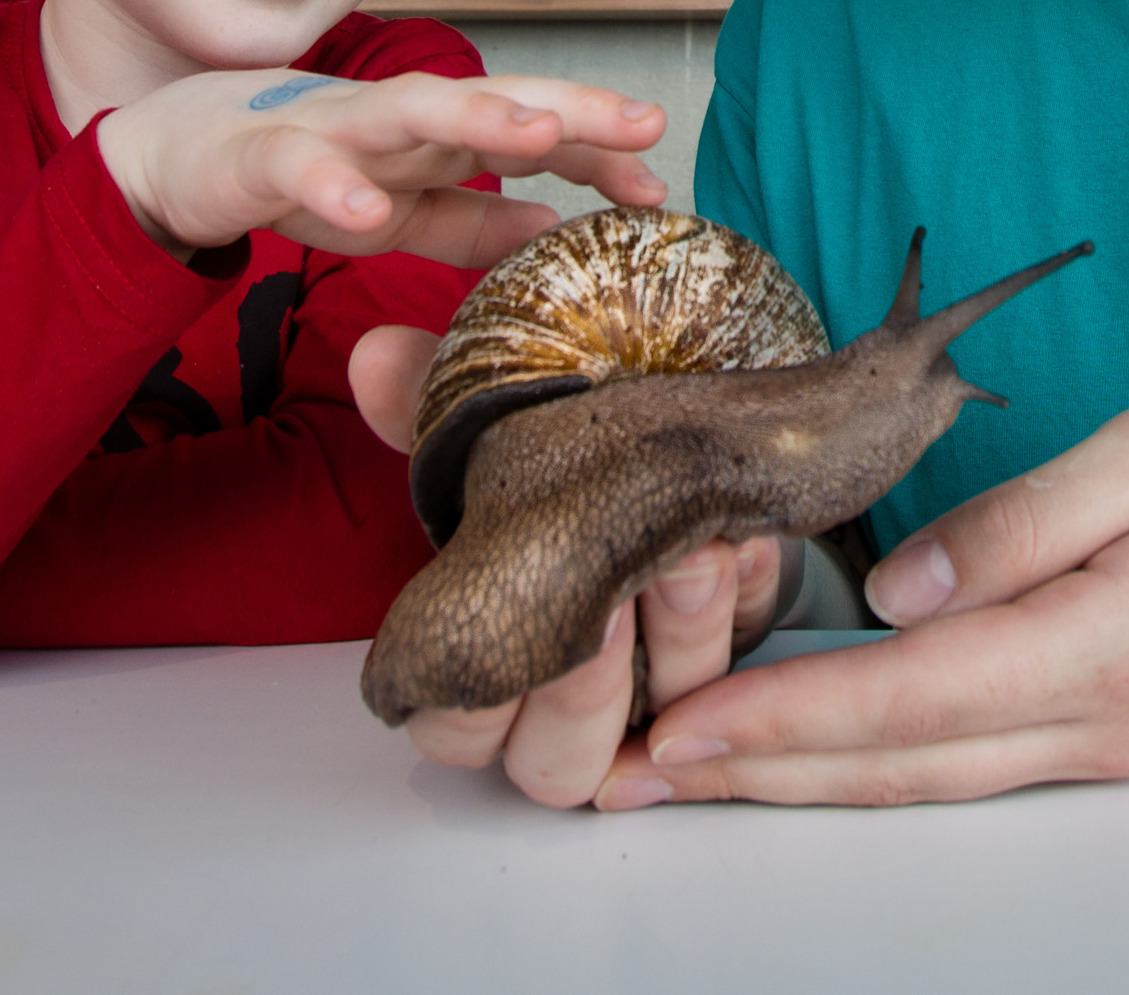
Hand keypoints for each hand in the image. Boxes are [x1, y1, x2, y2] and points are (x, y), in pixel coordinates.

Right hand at [102, 71, 665, 262]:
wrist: (177, 153)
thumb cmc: (304, 176)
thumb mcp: (404, 215)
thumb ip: (477, 226)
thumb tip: (559, 237)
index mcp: (435, 138)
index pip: (530, 130)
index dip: (596, 150)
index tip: (658, 185)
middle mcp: (396, 121)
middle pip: (493, 103)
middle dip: (569, 108)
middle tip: (642, 121)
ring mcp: (331, 130)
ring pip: (410, 114)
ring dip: (475, 119)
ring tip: (537, 135)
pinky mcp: (261, 157)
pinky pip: (300, 167)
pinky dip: (333, 187)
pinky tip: (367, 212)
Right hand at [348, 323, 789, 807]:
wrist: (690, 399)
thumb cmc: (572, 433)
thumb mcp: (495, 414)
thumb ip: (426, 399)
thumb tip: (376, 360)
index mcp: (498, 647)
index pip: (453, 733)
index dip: (468, 700)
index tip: (501, 609)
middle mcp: (577, 682)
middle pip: (557, 768)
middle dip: (583, 693)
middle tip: (609, 603)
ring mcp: (664, 669)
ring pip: (665, 727)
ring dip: (682, 639)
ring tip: (694, 549)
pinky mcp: (746, 638)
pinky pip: (752, 657)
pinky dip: (750, 597)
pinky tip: (744, 538)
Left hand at [608, 392, 1128, 806]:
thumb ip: (1025, 520)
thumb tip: (904, 592)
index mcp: (1104, 646)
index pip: (908, 698)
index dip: (783, 719)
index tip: (678, 728)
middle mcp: (1098, 724)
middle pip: (894, 768)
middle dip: (753, 777)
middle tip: (629, 778)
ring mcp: (1104, 745)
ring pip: (922, 783)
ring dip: (797, 786)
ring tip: (688, 781)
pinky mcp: (1107, 736)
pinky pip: (963, 767)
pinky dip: (868, 769)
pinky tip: (808, 756)